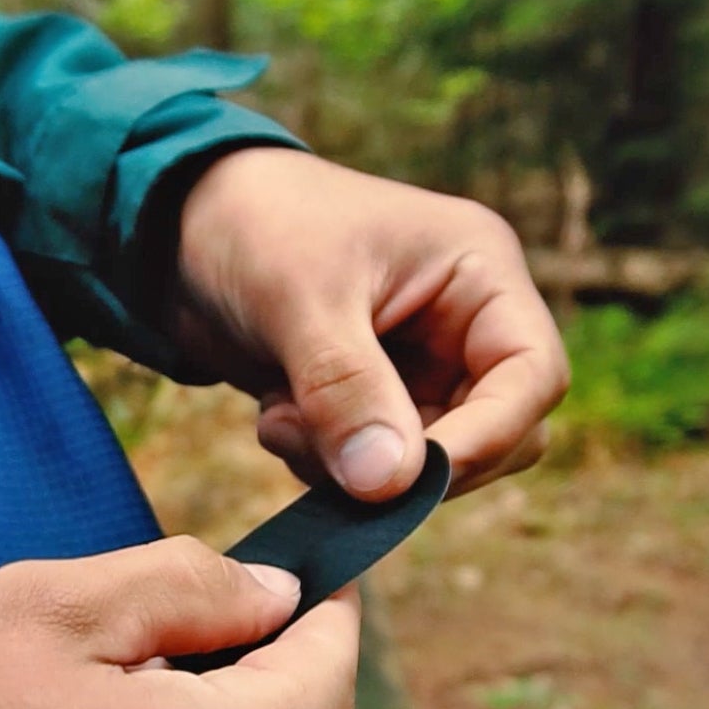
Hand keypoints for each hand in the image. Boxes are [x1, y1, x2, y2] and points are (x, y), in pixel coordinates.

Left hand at [171, 148, 568, 500]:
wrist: (177, 227)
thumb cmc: (253, 225)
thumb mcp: (300, 299)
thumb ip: (347, 389)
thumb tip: (392, 484)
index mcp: (479, 271)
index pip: (532, 374)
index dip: (487, 437)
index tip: (410, 479)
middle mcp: (464, 323)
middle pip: (494, 434)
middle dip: (409, 462)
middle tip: (323, 448)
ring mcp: (421, 367)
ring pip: (427, 463)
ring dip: (354, 469)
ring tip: (281, 419)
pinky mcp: (372, 401)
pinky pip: (376, 466)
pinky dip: (326, 464)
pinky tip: (274, 418)